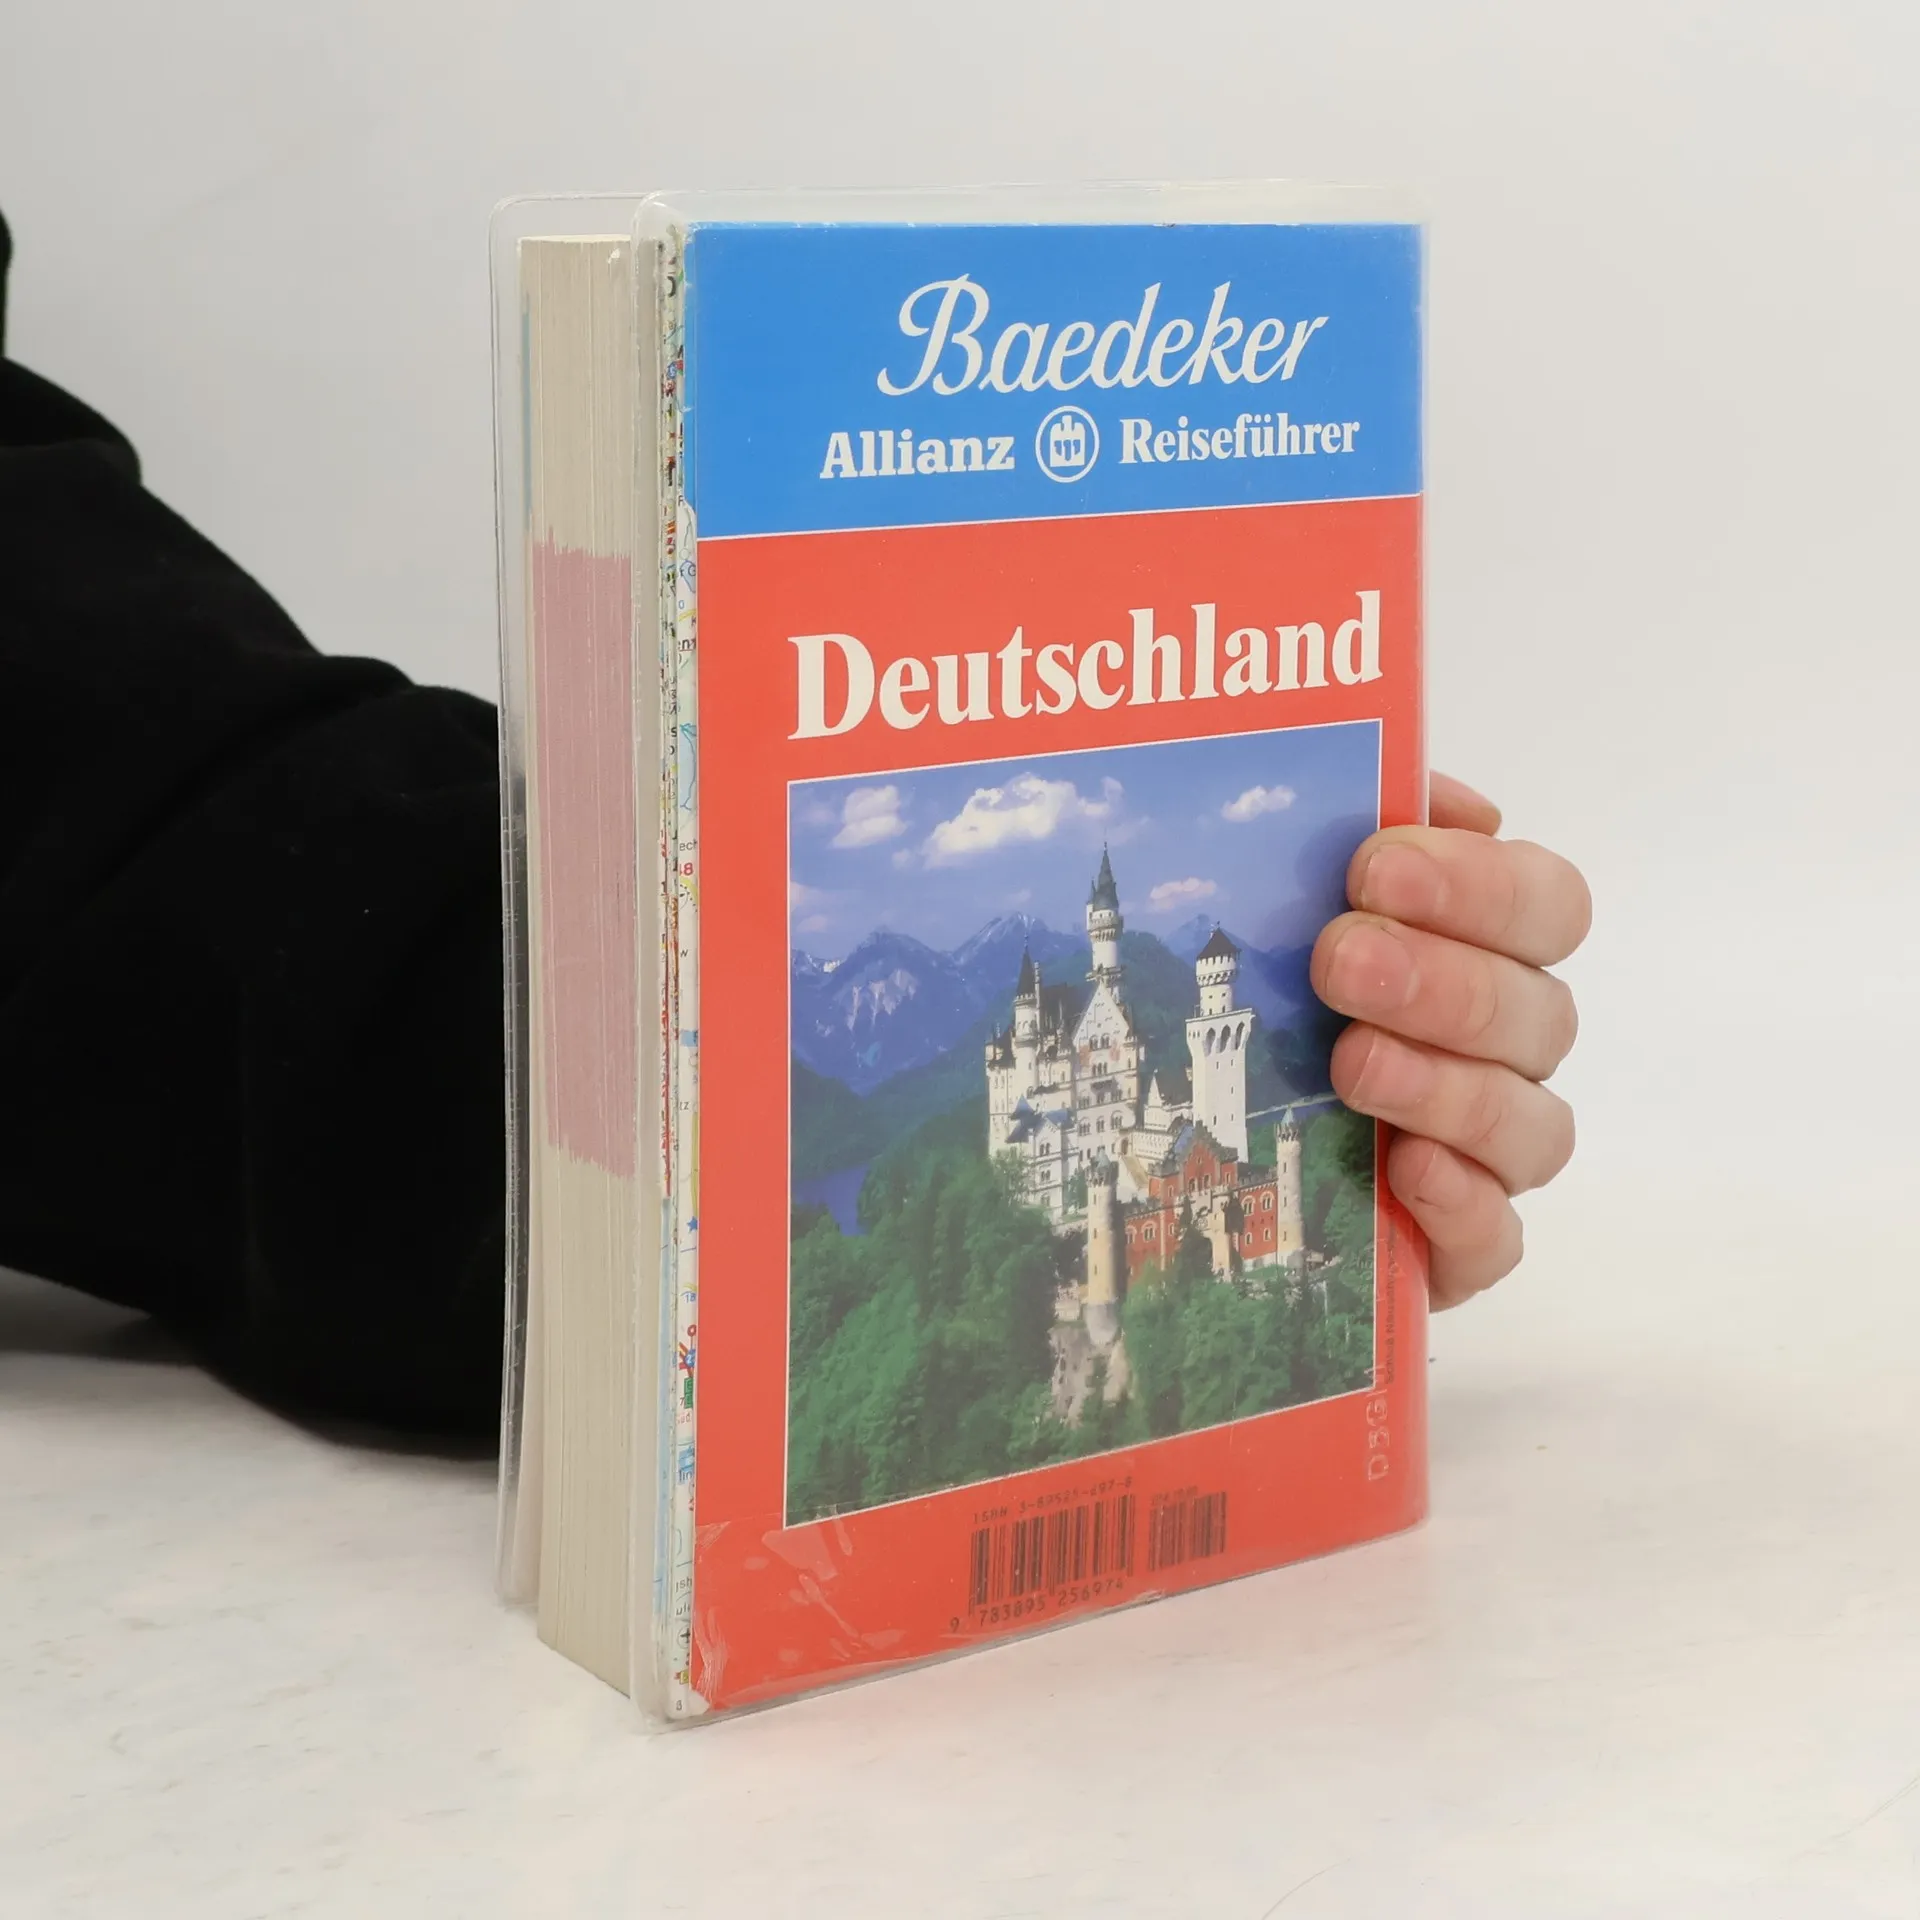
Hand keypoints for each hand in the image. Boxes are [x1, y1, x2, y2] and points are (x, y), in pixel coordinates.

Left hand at [1310, 773, 1590, 1308]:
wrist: (1214, 1159)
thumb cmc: (1269, 1000)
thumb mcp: (1282, 901)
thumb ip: (1347, 830)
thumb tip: (1415, 784)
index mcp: (1487, 955)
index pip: (1546, 903)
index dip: (1479, 883)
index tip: (1376, 867)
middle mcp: (1506, 1052)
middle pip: (1539, 1013)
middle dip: (1443, 981)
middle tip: (1341, 960)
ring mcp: (1488, 1155)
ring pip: (1532, 1126)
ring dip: (1446, 1087)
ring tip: (1352, 1063)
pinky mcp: (1455, 1246)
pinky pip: (1497, 1238)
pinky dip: (1462, 1204)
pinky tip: (1402, 1170)